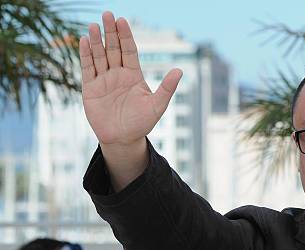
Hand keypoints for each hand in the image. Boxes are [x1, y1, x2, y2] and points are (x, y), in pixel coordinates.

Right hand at [80, 11, 181, 145]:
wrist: (122, 139)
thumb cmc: (142, 124)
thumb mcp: (157, 105)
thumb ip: (166, 88)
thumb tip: (179, 71)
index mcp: (134, 75)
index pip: (129, 51)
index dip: (126, 36)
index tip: (122, 20)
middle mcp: (118, 74)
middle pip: (113, 48)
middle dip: (110, 32)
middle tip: (107, 14)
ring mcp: (103, 80)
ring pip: (99, 56)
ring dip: (96, 41)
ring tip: (93, 25)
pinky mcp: (90, 88)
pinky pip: (87, 68)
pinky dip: (85, 55)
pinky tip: (84, 41)